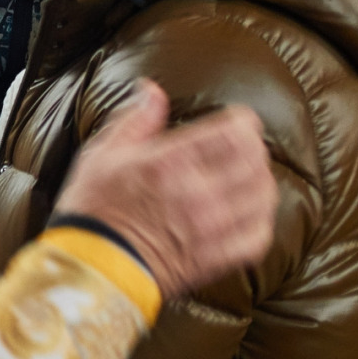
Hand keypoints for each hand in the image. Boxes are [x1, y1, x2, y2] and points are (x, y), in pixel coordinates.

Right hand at [54, 79, 277, 297]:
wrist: (93, 267)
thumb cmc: (94, 210)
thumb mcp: (103, 153)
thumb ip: (134, 120)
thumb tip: (152, 91)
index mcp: (170, 162)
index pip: (234, 133)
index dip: (243, 122)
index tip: (237, 120)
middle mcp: (199, 193)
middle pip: (256, 161)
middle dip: (254, 148)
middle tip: (244, 145)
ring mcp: (212, 228)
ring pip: (263, 196)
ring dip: (261, 180)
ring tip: (249, 176)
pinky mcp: (218, 258)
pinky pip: (259, 236)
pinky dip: (261, 219)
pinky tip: (250, 211)